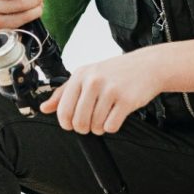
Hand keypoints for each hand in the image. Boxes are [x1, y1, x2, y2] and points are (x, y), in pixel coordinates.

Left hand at [39, 52, 161, 134]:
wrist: (148, 65)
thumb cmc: (116, 71)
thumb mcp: (87, 75)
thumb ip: (64, 92)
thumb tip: (44, 108)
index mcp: (80, 75)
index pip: (63, 110)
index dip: (67, 123)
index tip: (73, 123)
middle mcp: (93, 81)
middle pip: (78, 121)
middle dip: (84, 128)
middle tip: (91, 122)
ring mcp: (110, 90)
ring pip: (95, 126)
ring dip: (99, 128)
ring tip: (105, 116)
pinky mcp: (126, 100)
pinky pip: (111, 126)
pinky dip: (112, 127)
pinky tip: (115, 116)